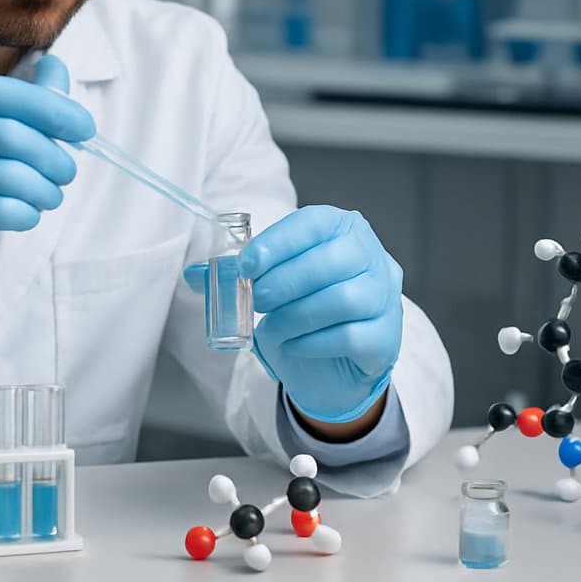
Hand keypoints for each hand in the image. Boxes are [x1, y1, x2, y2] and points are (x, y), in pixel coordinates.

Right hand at [0, 55, 93, 309]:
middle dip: (54, 156)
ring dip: (45, 190)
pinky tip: (26, 215)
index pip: (5, 93)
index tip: (83, 128)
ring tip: (49, 196)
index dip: (53, 108)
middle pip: (13, 136)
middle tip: (65, 172)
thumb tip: (57, 71)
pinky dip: (25, 214)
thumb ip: (12, 101)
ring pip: (11, 177)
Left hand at [241, 206, 402, 423]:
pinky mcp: (387, 336)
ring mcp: (385, 296)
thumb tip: (193, 275)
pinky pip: (351, 336)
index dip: (278, 242)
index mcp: (343, 228)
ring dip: (297, 315)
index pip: (314, 223)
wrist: (337, 358)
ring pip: (345, 299)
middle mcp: (372, 256)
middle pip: (333, 261)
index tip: (247, 264)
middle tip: (257, 299)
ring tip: (271, 327)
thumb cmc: (305, 306)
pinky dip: (313, 342)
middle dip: (286, 281)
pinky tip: (292, 344)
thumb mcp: (272, 282)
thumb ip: (236, 275)